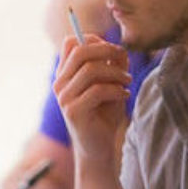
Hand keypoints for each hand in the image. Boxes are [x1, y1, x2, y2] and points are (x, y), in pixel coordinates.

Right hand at [53, 34, 131, 161]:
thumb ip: (113, 66)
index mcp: (65, 74)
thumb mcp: (111, 85)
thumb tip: (119, 48)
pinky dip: (116, 90)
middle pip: (80, 52)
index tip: (114, 50)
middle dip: (106, 50)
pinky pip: (97, 90)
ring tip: (128, 82)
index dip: (94, 40)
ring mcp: (64, 98)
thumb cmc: (105, 115)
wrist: (99, 148)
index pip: (71, 43)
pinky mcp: (73, 112)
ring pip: (90, 70)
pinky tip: (124, 95)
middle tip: (124, 58)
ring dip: (115, 73)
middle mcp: (60, 84)